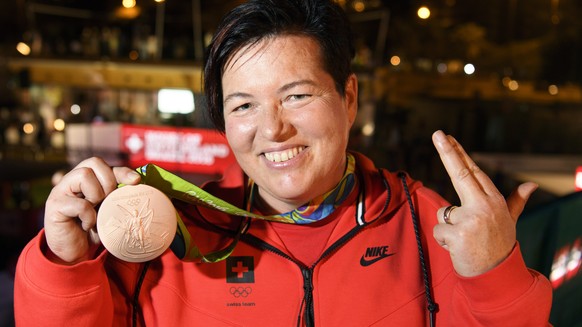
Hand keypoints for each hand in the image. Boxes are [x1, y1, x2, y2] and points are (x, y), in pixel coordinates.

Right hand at [44, 157, 140, 264]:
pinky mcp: (54, 206)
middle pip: (93, 162)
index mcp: (85, 177)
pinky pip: (80, 204)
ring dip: (97, 195)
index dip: (121, 170)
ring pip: (83, 175)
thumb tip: (138, 180)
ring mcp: (60, 190)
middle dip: (108, 181)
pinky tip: (86, 225)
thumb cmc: (94, 227)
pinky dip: (89, 216)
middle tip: (108, 201)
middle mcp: (71, 180)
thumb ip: (117, 193)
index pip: (103, 164)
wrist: (75, 252)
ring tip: (96, 212)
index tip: (136, 181)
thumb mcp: (109, 207)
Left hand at [431, 130, 536, 276]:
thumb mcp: (508, 221)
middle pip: (460, 174)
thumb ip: (515, 201)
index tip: (447, 137)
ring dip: (447, 228)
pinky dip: (444, 241)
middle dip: (447, 151)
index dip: (459, 153)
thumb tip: (530, 184)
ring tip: (465, 240)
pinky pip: (438, 230)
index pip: (473, 172)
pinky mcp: (458, 233)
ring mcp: (472, 219)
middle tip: (437, 133)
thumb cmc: (499, 246)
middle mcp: (485, 206)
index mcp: (494, 201)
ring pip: (443, 213)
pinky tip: (459, 248)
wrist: (497, 276)